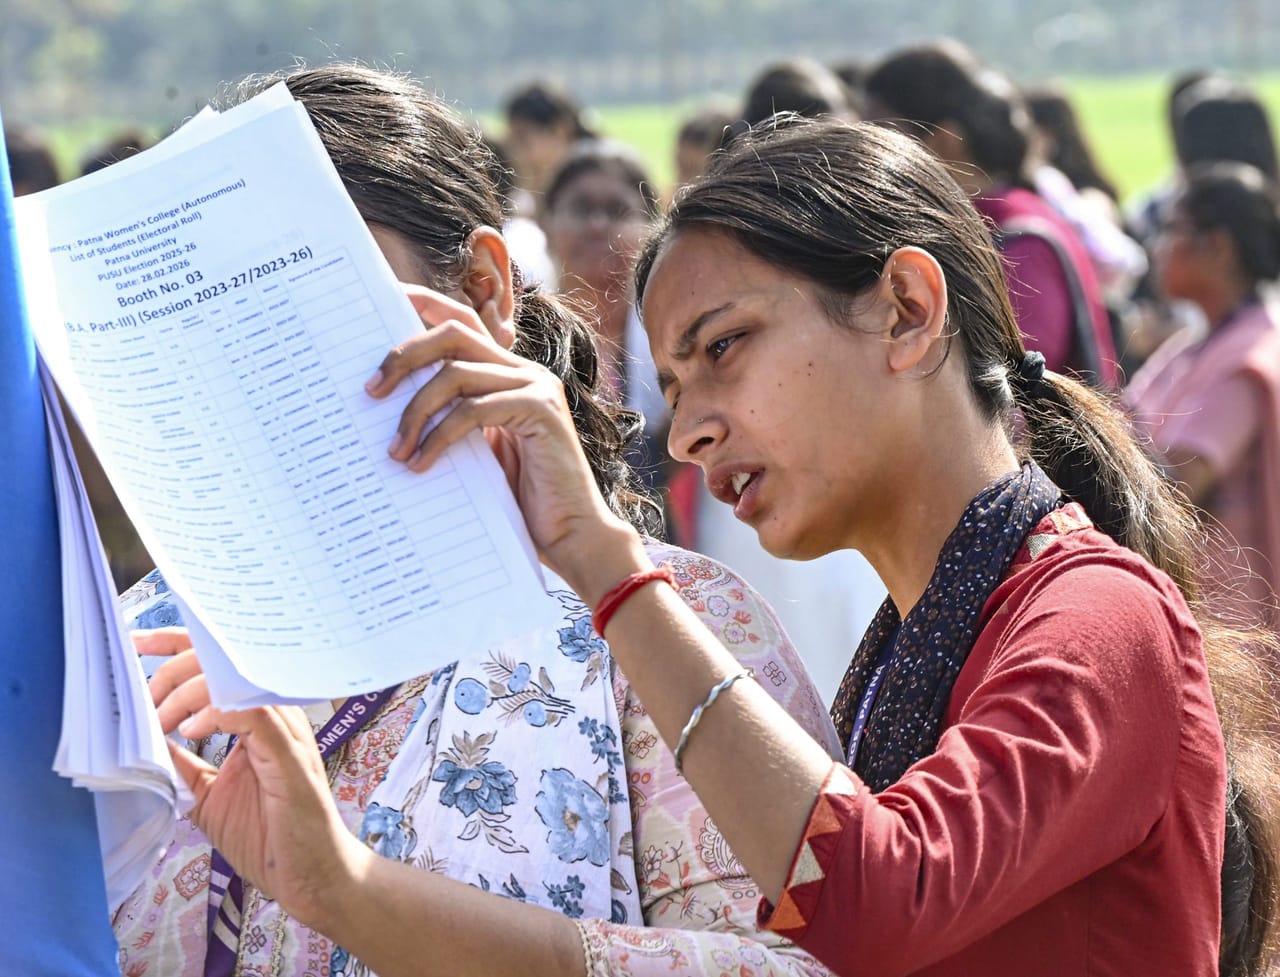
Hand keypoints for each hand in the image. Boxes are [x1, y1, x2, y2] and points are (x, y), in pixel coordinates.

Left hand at [137, 628, 366, 928]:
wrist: (309, 874)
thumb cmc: (269, 835)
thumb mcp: (207, 795)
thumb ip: (182, 765)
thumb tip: (143, 740)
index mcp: (257, 716)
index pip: (216, 661)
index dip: (173, 644)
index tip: (134, 645)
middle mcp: (274, 713)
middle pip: (222, 658)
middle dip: (170, 670)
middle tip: (142, 702)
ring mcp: (284, 730)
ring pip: (235, 678)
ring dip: (186, 692)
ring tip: (161, 720)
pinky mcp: (288, 754)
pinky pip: (253, 712)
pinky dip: (216, 711)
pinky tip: (191, 731)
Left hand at [367, 287, 643, 593]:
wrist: (572, 535)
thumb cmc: (522, 501)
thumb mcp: (477, 451)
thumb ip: (452, 419)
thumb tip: (388, 405)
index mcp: (508, 374)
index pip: (462, 322)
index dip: (423, 304)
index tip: (383, 301)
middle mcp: (524, 371)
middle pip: (452, 333)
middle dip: (404, 355)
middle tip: (371, 391)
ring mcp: (536, 387)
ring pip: (456, 373)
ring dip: (415, 411)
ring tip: (394, 450)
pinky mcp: (540, 410)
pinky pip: (473, 410)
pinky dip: (439, 436)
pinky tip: (420, 464)